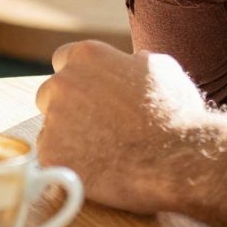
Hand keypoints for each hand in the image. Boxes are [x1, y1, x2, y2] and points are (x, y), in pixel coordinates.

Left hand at [35, 40, 223, 215]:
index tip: (89, 95)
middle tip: (95, 128)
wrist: (177, 160)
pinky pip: (51, 157)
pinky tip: (97, 169)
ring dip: (68, 137)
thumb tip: (133, 61)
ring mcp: (53, 119)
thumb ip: (136, 62)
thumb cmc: (175, 115)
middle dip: (66, 108)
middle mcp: (63, 83)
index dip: (77, 79)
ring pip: (50, 127)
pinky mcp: (50, 154)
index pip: (63, 59)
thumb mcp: (163, 71)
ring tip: (102, 152)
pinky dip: (69, 163)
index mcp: (88, 56)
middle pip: (49, 93)